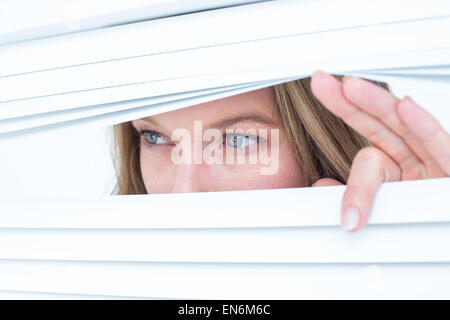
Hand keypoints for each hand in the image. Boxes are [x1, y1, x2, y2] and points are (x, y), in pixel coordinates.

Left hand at [310, 71, 449, 231]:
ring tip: (349, 87)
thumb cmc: (421, 230)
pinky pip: (443, 150)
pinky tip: (406, 107)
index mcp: (397, 169)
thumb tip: (320, 184)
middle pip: (383, 125)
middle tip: (321, 82)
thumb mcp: (382, 215)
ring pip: (408, 130)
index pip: (366, 139)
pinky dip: (425, 128)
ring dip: (378, 106)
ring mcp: (438, 166)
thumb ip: (355, 197)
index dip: (344, 116)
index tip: (321, 94)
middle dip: (351, 102)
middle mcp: (418, 162)